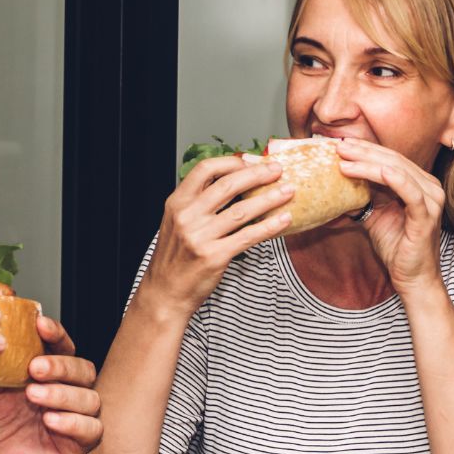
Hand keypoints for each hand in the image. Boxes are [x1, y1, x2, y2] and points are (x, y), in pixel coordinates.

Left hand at [0, 316, 100, 453]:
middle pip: (83, 369)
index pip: (63, 345)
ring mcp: (77, 415)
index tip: (40, 325)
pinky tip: (50, 420)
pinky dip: (72, 422)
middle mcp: (69, 389)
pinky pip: (91, 429)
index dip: (56, 334)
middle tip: (34, 368)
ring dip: (62, 394)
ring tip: (34, 395)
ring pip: (90, 398)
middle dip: (59, 366)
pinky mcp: (79, 443)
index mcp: (51, 370)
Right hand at [134, 155, 294, 319]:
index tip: (250, 161)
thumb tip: (232, 183)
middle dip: (257, 174)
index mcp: (177, 203)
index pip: (205, 170)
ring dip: (270, 198)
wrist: (165, 292)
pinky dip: (270, 226)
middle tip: (277, 170)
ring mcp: (200, 236)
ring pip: (242, 210)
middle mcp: (187, 216)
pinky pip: (249, 236)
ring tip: (288, 191)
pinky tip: (284, 220)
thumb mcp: (176, 222)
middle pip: (228, 185)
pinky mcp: (215, 256)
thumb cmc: (175, 257)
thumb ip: (197, 203)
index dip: (231, 162)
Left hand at [337, 138, 444, 292]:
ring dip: (368, 163)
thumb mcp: (374, 214)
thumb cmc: (395, 245)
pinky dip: (391, 179)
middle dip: (363, 151)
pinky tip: (372, 171)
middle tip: (337, 146)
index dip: (365, 149)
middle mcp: (428, 187)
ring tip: (343, 159)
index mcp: (417, 183)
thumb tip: (333, 183)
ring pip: (397, 171)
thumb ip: (362, 196)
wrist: (411, 277)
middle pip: (392, 160)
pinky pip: (409, 192)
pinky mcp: (426, 215)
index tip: (339, 144)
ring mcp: (430, 200)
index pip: (389, 158)